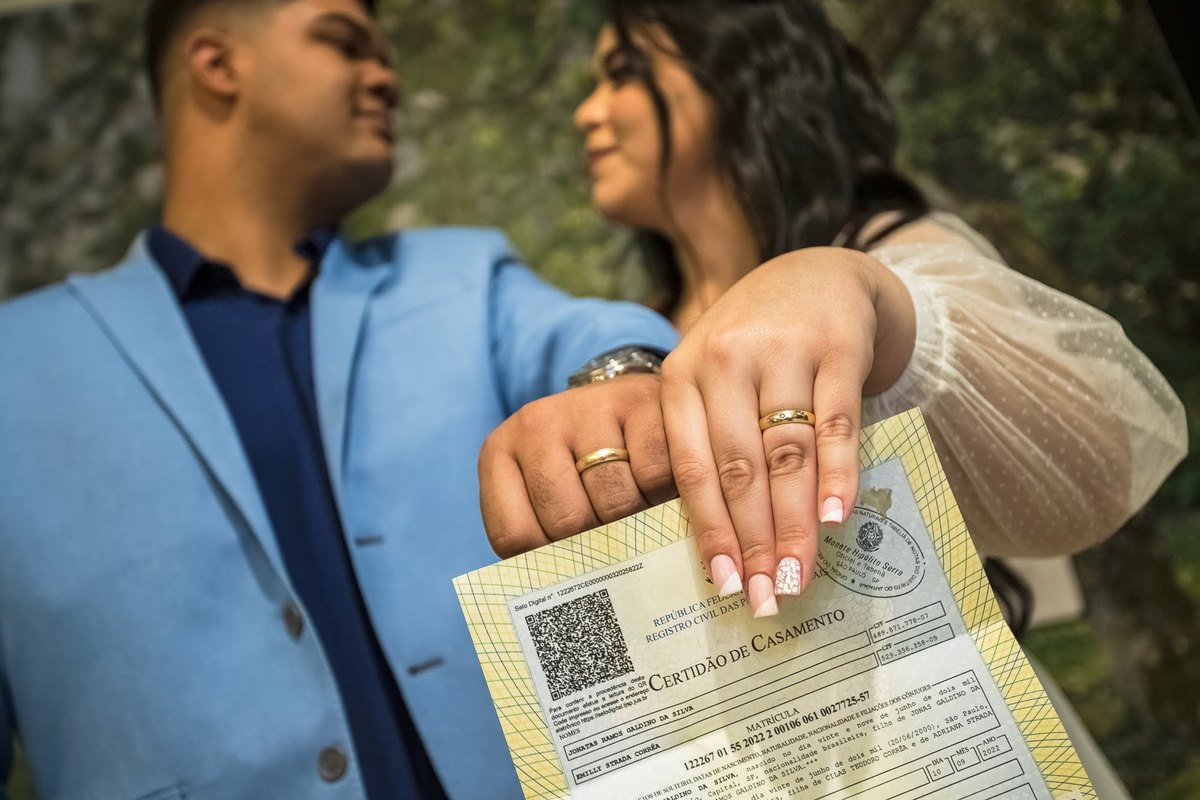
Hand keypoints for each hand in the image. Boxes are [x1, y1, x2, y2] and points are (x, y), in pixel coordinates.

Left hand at [480, 373, 676, 557]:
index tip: (576, 565)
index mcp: (500, 453)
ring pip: (614, 501)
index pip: (514, 536)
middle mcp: (535, 424)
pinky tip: (662, 486)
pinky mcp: (638, 400)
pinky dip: (664, 491)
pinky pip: (654, 473)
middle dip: (599, 543)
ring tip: (643, 515)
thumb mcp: (551, 499)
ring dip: (636, 521)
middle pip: (567, 521)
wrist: (630, 403)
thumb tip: (565, 611)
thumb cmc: (586, 470)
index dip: (550, 562)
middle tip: (618, 541)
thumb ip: (545, 541)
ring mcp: (585, 407)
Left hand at [660, 247, 914, 615]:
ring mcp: (781, 350)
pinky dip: (837, 474)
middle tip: (768, 597)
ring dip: (795, 522)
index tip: (725, 584)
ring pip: (786, 452)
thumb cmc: (754, 346)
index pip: (693, 468)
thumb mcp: (713, 380)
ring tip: (799, 575)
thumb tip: (721, 547)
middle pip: (740, 468)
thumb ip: (710, 443)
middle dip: (755, 540)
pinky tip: (837, 518)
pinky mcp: (837, 346)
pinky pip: (836, 422)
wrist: (816, 273)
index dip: (711, 531)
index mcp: (682, 376)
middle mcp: (725, 360)